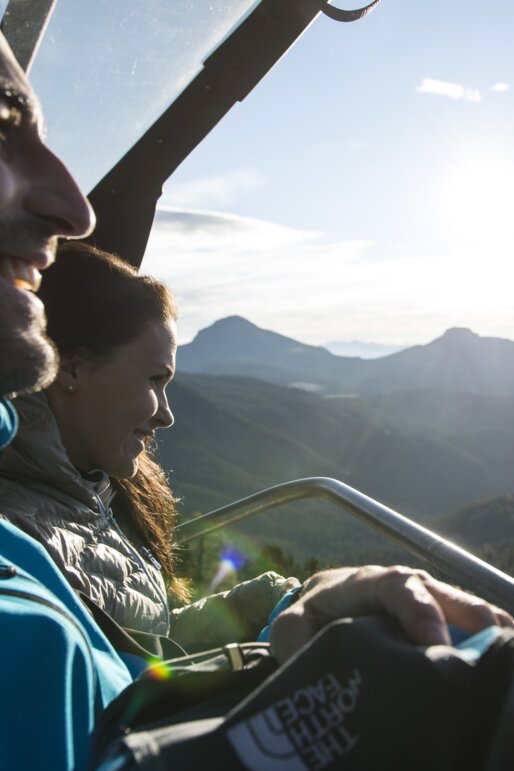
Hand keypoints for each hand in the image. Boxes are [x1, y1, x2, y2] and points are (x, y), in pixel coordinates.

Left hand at [269, 565, 513, 662]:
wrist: (316, 606)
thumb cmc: (306, 618)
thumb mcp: (290, 628)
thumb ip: (296, 640)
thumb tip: (315, 659)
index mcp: (363, 582)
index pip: (396, 587)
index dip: (419, 612)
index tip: (435, 647)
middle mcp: (400, 584)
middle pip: (439, 592)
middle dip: (469, 616)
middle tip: (493, 646)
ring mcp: (422, 598)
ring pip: (460, 605)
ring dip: (485, 626)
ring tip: (507, 652)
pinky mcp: (435, 616)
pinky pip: (466, 622)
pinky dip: (486, 635)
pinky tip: (501, 657)